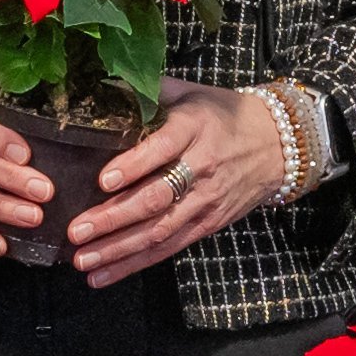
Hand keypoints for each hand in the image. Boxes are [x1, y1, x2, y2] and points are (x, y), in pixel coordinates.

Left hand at [71, 78, 292, 287]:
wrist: (278, 144)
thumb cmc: (224, 114)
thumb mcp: (192, 92)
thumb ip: (151, 90)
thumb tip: (103, 81)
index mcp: (194, 128)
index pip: (162, 149)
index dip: (133, 166)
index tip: (102, 181)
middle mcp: (201, 168)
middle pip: (156, 198)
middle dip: (114, 218)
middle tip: (77, 231)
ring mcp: (205, 201)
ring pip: (159, 230)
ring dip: (119, 249)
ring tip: (83, 260)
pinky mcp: (208, 224)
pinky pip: (169, 248)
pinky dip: (135, 263)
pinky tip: (104, 274)